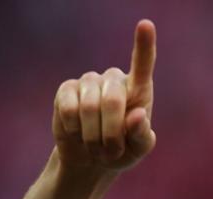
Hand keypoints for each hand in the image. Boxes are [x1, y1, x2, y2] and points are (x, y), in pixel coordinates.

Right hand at [51, 19, 156, 173]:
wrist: (91, 159)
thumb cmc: (122, 151)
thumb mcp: (138, 150)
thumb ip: (142, 136)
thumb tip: (138, 115)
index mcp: (138, 89)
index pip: (142, 64)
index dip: (144, 45)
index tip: (146, 25)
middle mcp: (113, 79)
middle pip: (113, 100)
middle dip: (112, 134)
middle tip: (112, 152)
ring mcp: (88, 82)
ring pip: (89, 108)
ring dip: (94, 137)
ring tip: (97, 148)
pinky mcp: (66, 90)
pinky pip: (69, 109)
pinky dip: (75, 130)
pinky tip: (77, 133)